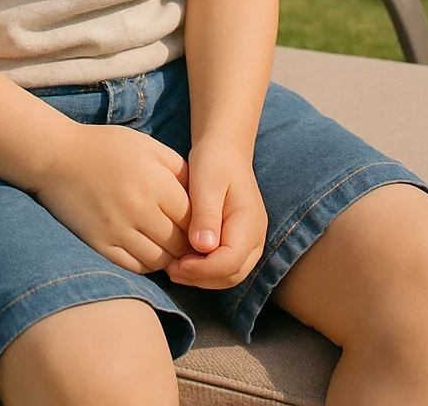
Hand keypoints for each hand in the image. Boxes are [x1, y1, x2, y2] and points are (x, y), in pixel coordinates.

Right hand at [31, 121, 194, 275]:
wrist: (57, 156)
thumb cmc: (106, 146)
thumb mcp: (147, 146)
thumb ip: (178, 168)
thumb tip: (202, 195)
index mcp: (155, 183)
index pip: (193, 218)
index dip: (201, 225)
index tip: (201, 225)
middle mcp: (139, 209)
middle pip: (179, 243)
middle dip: (189, 245)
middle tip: (191, 243)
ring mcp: (118, 230)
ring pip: (160, 261)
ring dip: (170, 259)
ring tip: (171, 249)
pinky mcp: (100, 244)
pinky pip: (134, 266)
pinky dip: (147, 264)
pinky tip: (149, 252)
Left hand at [164, 141, 267, 290]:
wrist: (225, 149)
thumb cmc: (214, 161)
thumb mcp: (207, 182)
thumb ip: (206, 214)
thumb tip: (203, 248)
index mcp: (249, 223)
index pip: (230, 262)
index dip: (203, 269)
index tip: (177, 264)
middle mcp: (255, 237)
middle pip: (232, 275)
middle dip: (201, 278)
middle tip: (171, 270)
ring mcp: (250, 241)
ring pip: (229, 275)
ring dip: (203, 277)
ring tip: (174, 267)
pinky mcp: (239, 241)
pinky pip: (226, 266)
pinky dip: (206, 270)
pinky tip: (184, 260)